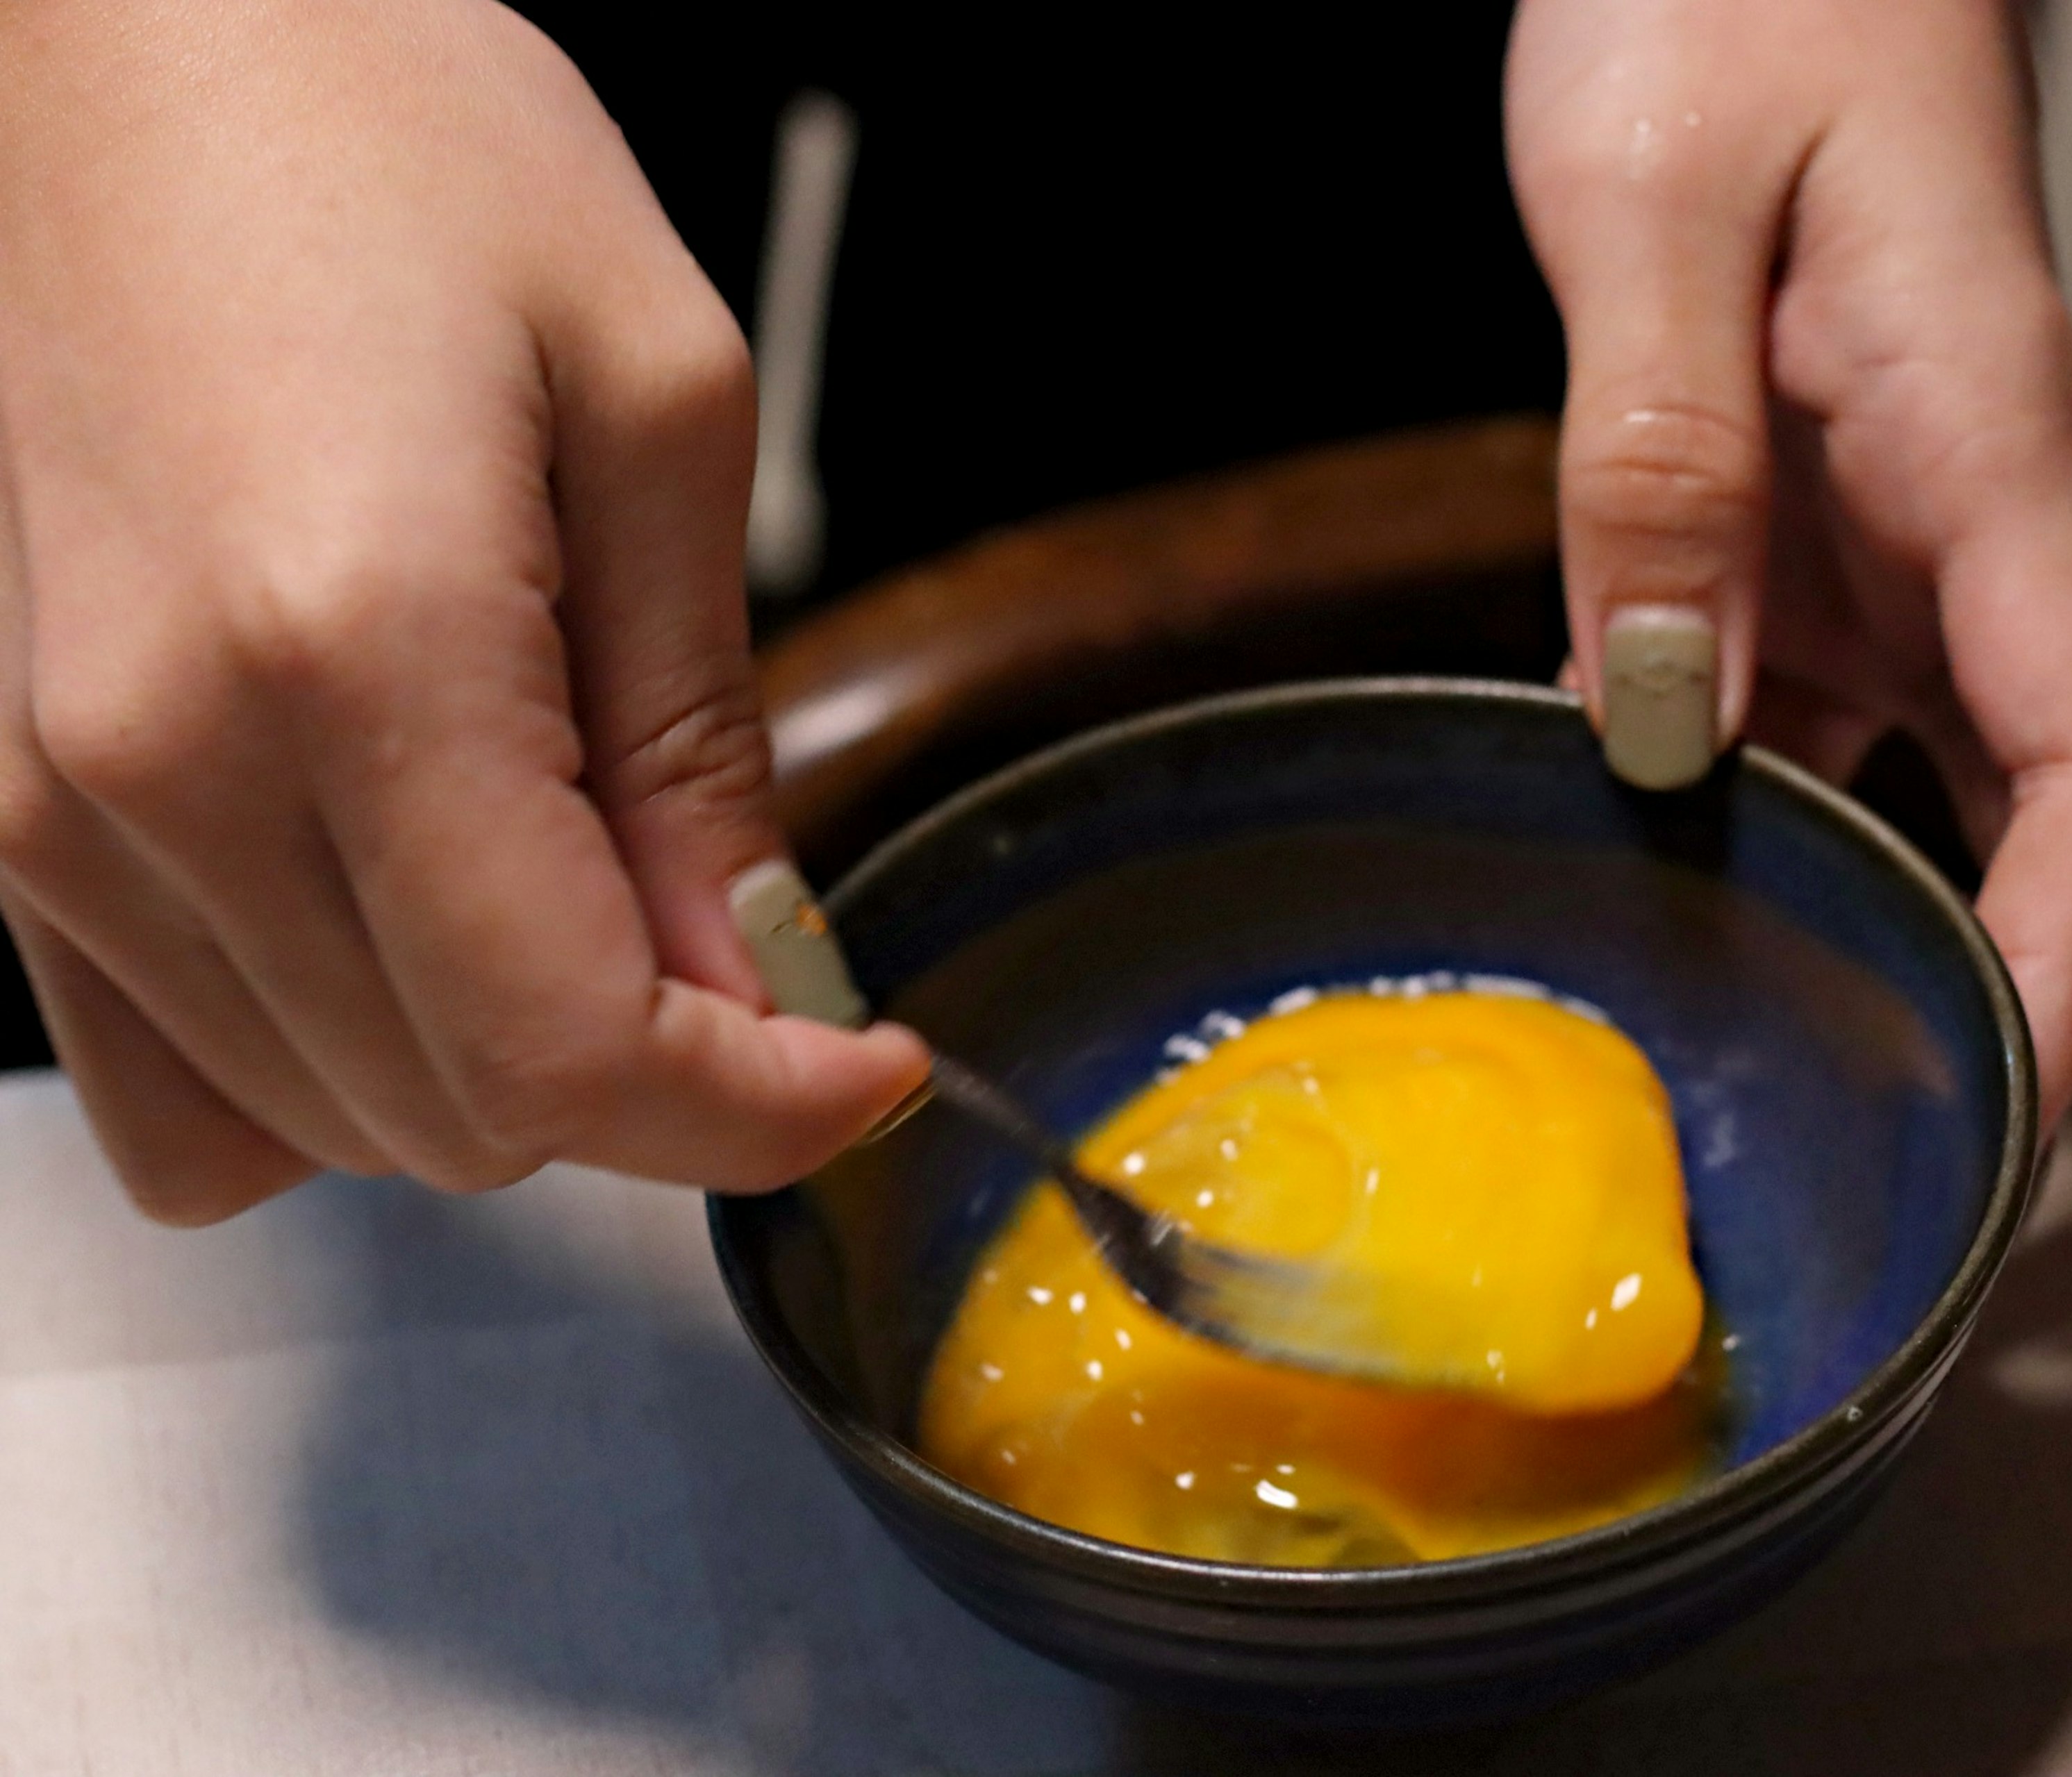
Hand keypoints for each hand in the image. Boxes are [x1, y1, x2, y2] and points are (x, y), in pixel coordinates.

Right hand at [0, 0, 924, 1221]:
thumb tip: (749, 973)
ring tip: (594, 893)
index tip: (866, 1064)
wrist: (125, 29)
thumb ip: (695, 738)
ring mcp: (44, 806)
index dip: (753, 1113)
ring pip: (327, 1119)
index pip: (566, 1054)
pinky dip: (330, 1067)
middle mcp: (154, 768)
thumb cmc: (388, 136)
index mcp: (349, 655)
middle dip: (657, 1076)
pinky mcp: (5, 806)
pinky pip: (166, 1082)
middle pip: (456, 1113)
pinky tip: (423, 940)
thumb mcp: (653, 404)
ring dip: (506, 1069)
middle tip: (758, 941)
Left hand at [1507, 0, 2071, 1128]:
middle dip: (1999, 992)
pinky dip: (1741, 803)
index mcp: (1979, 447)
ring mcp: (1879, 524)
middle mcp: (1957, 514)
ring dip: (1857, 919)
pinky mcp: (1792, 511)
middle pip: (2041, 811)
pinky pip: (1788, 699)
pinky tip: (1643, 869)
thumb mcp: (1653, 206)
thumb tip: (1662, 710)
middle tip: (1888, 1162)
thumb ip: (1659, 457)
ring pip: (1910, 776)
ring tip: (1754, 1065)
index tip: (2011, 1112)